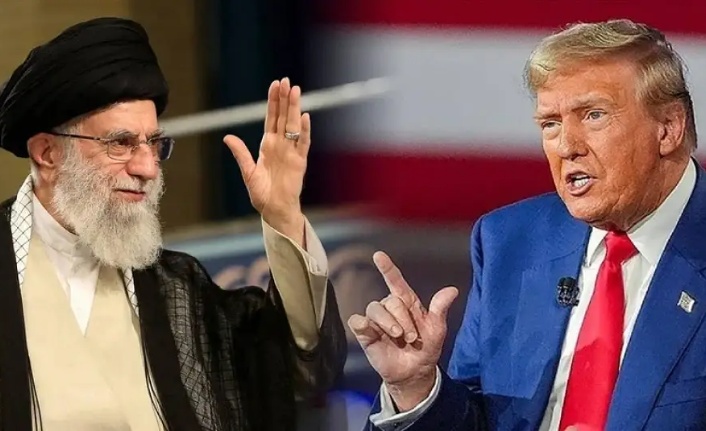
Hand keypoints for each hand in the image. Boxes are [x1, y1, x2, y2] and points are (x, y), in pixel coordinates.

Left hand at [223, 77, 309, 234]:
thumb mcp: (248, 172)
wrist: (274, 209)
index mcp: (268, 145)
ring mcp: (292, 151)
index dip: (273, 102)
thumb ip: (240, 153)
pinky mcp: (300, 161)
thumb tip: (228, 136)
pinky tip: (305, 117)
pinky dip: (305, 130)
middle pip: (284, 116)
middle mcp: (281, 145)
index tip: (275, 85)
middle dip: (285, 99)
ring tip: (295, 91)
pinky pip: (303, 143)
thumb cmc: (262, 193)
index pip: (271, 118)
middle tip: (286, 81)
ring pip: (294, 125)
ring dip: (295, 108)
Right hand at [348, 251, 458, 410]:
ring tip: (399, 337)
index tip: (378, 256)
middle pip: (391, 301)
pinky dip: (362, 323)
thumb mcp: (437, 329)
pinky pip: (357, 321)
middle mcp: (389, 308)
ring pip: (375, 308)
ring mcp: (376, 320)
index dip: (387, 268)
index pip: (395, 281)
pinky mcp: (365, 333)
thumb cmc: (426, 348)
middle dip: (404, 319)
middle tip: (413, 338)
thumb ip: (440, 308)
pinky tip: (370, 330)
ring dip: (388, 323)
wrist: (415, 372)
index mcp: (407, 303)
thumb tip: (453, 290)